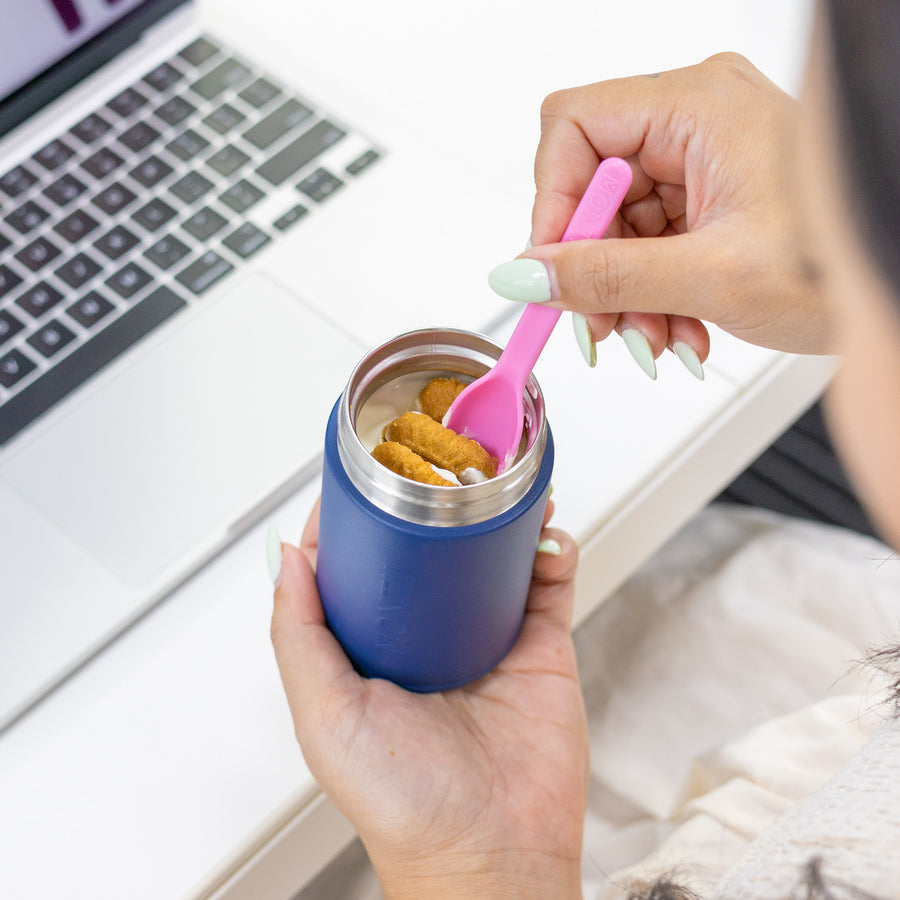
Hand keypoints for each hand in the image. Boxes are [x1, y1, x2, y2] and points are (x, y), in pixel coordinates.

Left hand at [270, 500, 587, 898]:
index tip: (362, 477)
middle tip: (438, 465)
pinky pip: (550, 582)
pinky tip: (544, 527)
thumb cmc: (402, 805)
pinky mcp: (539, 647)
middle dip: (436, 506)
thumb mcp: (324, 717)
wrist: (490, 853)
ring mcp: (487, 638)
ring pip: (491, 557)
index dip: (361, 520)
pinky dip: (551, 547)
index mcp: (374, 651)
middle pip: (431, 553)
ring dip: (496, 516)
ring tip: (496, 481)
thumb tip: (289, 558)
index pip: (363, 567)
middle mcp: (430, 638)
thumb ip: (297, 636)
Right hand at [490, 53, 829, 359]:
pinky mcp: (710, 195)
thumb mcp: (710, 277)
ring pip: (619, 224)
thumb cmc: (838, 265)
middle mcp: (697, 120)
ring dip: (626, 292)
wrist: (894, 289)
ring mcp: (704, 158)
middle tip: (602, 324)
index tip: (552, 269)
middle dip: (596, 267)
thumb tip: (526, 272)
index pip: (574, 126)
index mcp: (699, 105)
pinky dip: (653, 291)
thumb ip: (606, 276)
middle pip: (593, 185)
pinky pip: (650, 241)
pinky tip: (677, 327)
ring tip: (655, 338)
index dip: (552, 202)